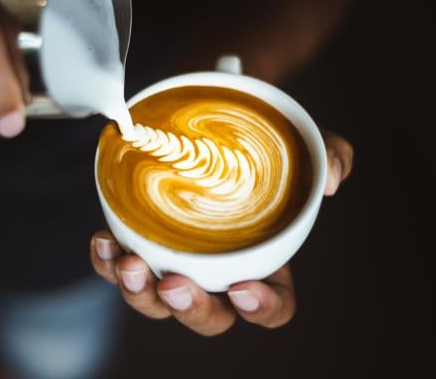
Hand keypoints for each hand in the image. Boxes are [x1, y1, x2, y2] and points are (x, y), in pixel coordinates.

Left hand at [90, 132, 352, 334]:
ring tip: (129, 264)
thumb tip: (331, 178)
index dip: (263, 309)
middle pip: (209, 316)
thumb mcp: (298, 141)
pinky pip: (119, 268)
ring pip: (156, 301)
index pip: (274, 306)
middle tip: (175, 284)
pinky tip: (104, 241)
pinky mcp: (139, 241)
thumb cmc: (258, 145)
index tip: (246, 290)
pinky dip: (107, 263)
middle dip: (191, 309)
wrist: (210, 120)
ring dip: (139, 293)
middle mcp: (217, 271)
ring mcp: (175, 260)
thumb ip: (327, 154)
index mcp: (263, 261)